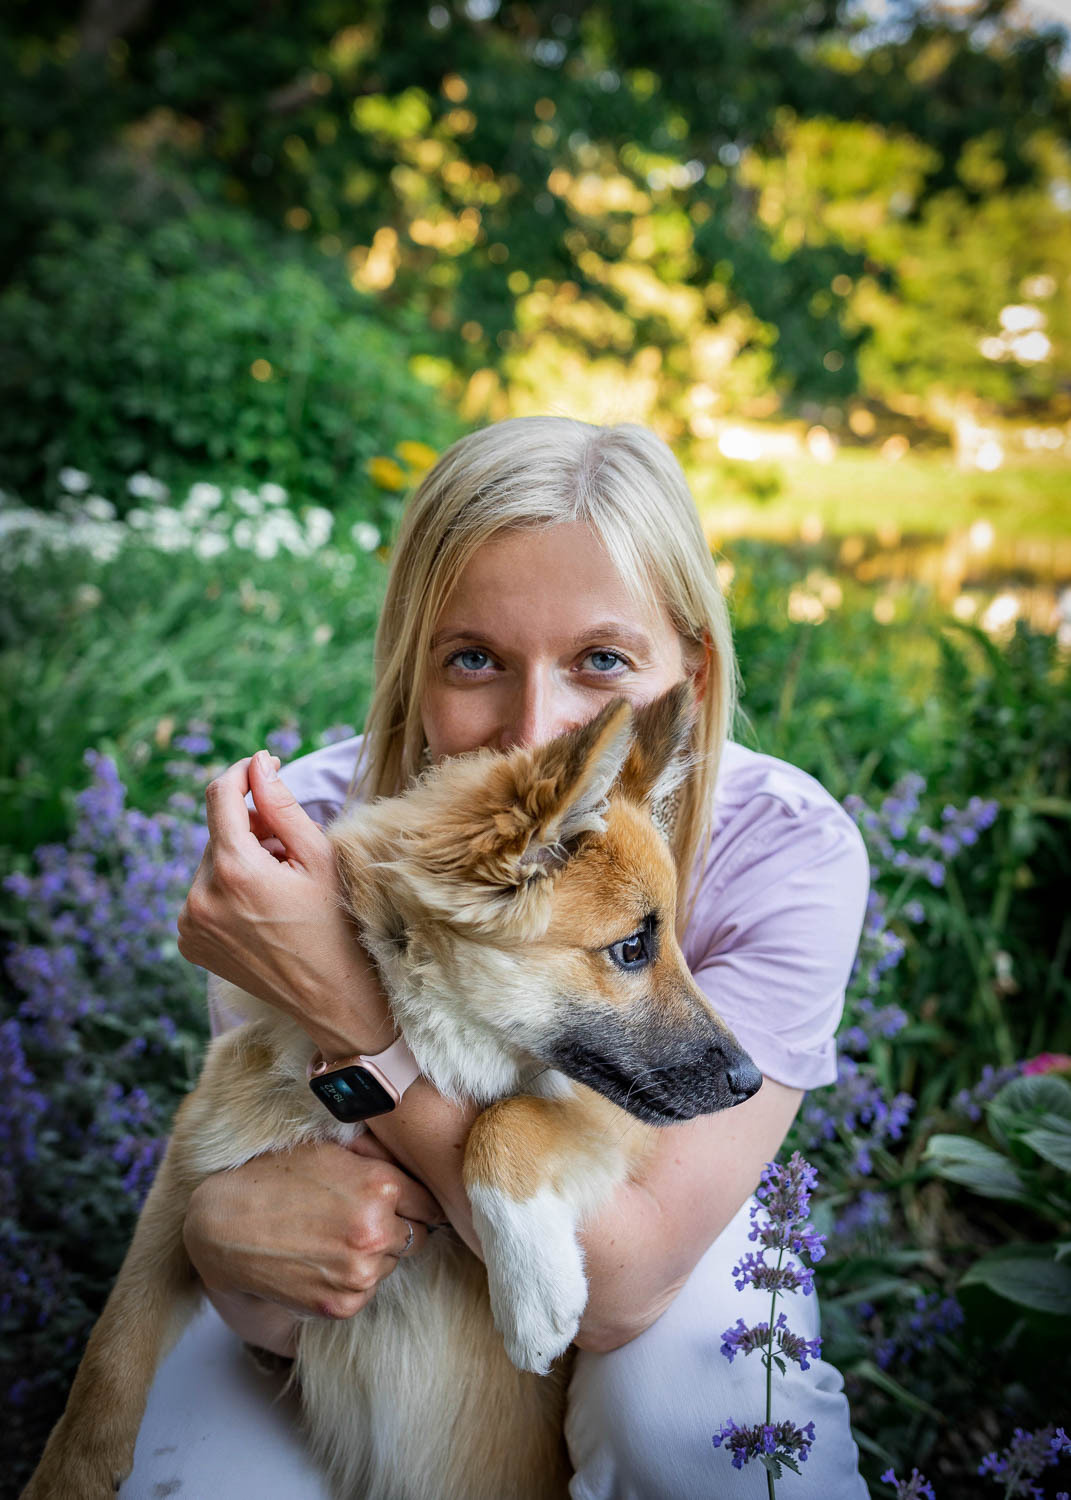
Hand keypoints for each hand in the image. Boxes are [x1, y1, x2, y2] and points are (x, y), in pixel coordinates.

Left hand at [177, 751, 393, 1056]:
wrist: (332, 998)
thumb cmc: (336, 923)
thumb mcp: (319, 857)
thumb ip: (281, 806)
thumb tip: (258, 764)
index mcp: (234, 872)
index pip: (220, 797)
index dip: (242, 773)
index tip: (265, 765)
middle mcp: (200, 898)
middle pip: (218, 833)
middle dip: (252, 829)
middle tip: (292, 851)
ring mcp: (190, 924)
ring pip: (211, 864)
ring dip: (241, 860)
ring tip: (281, 885)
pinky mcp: (189, 943)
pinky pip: (204, 894)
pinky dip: (228, 889)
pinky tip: (263, 908)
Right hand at [183, 1134, 445, 1322]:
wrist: (223, 1226)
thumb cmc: (275, 1178)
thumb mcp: (330, 1150)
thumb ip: (378, 1158)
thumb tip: (416, 1162)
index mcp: (382, 1186)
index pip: (429, 1203)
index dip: (414, 1203)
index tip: (403, 1205)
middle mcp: (377, 1231)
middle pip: (415, 1237)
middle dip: (395, 1229)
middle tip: (358, 1220)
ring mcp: (360, 1273)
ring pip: (390, 1266)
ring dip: (373, 1257)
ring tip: (332, 1239)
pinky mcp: (341, 1305)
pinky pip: (366, 1293)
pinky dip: (351, 1281)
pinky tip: (322, 1262)